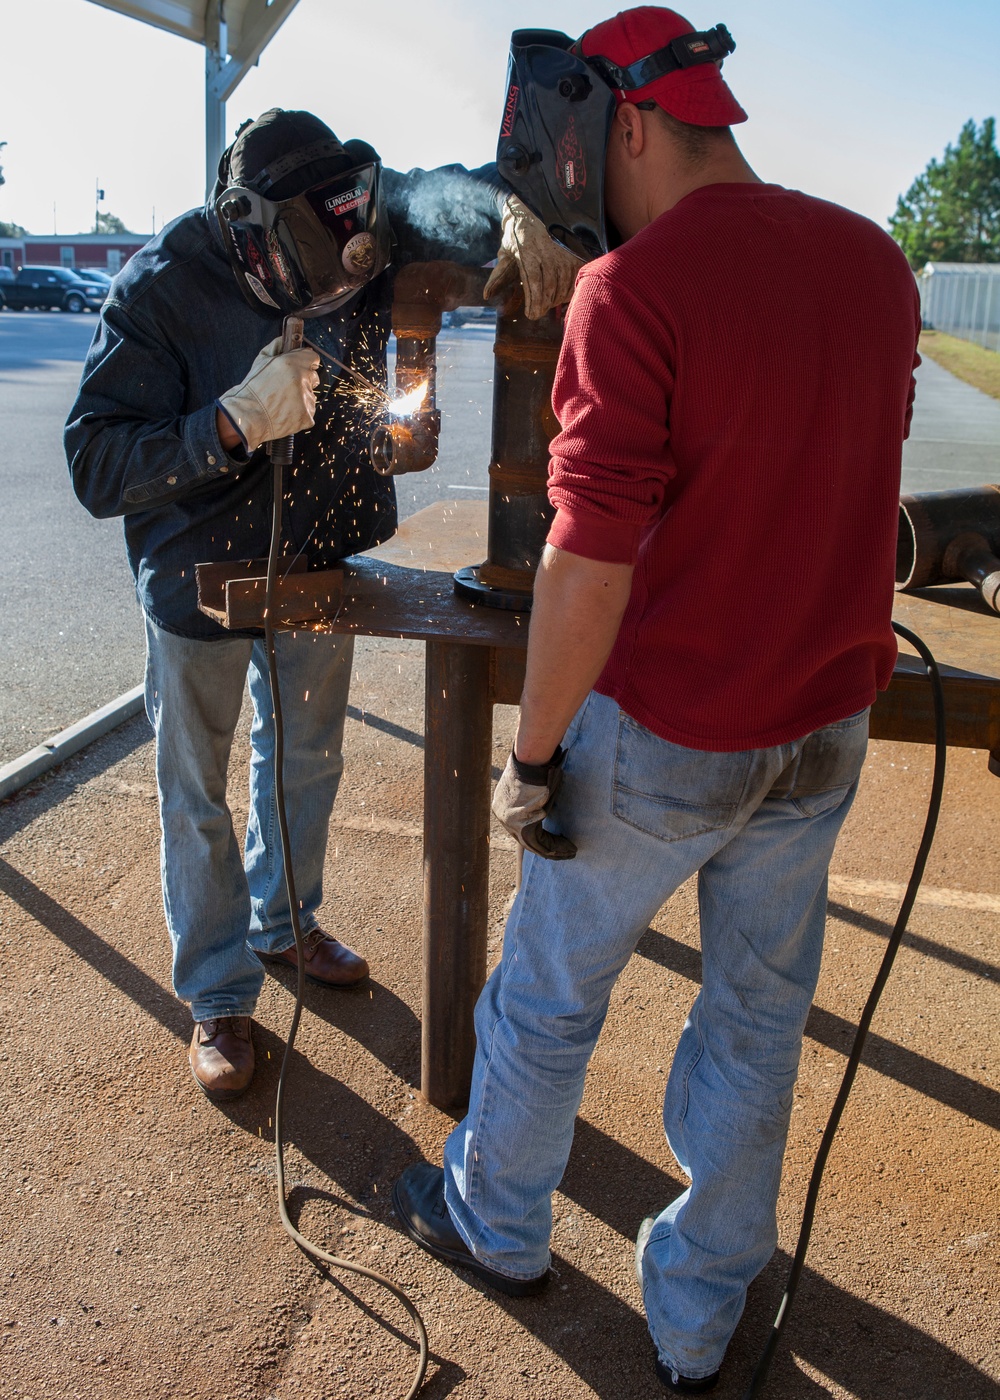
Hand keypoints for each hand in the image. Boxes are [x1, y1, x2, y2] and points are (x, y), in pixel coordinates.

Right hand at [218, 337, 319, 451]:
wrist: (247, 417)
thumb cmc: (252, 389)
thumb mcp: (260, 360)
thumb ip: (277, 347)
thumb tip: (286, 339)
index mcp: (291, 363)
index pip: (313, 357)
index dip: (306, 362)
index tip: (301, 366)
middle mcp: (301, 379)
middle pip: (313, 377)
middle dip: (304, 380)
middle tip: (287, 387)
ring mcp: (306, 399)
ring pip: (310, 395)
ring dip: (301, 397)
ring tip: (283, 402)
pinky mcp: (307, 415)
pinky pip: (309, 410)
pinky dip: (300, 412)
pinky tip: (285, 411)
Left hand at [484, 196, 584, 319]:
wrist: (536, 204)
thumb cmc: (517, 231)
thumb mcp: (506, 250)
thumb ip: (498, 274)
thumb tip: (487, 295)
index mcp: (527, 250)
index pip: (534, 283)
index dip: (534, 302)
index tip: (531, 314)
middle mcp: (547, 250)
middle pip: (550, 287)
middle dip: (544, 304)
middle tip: (538, 310)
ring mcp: (563, 249)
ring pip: (564, 283)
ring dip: (557, 298)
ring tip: (549, 303)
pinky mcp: (575, 249)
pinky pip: (575, 275)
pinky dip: (569, 288)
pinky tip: (562, 293)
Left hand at [491, 746, 576, 859]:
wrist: (531, 760)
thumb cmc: (534, 764)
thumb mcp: (529, 782)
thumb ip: (532, 796)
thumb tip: (543, 797)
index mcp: (501, 805)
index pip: (518, 828)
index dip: (537, 836)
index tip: (552, 840)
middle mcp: (503, 816)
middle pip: (525, 840)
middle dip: (547, 847)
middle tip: (564, 851)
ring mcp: (511, 822)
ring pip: (534, 844)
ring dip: (556, 849)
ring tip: (570, 852)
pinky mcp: (523, 825)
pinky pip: (541, 843)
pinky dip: (557, 847)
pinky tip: (569, 848)